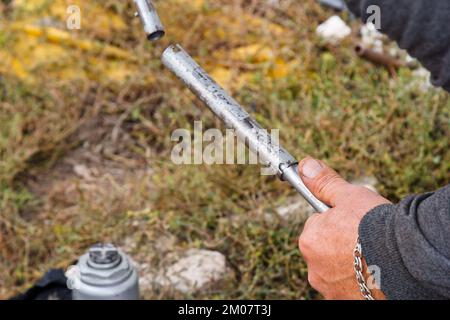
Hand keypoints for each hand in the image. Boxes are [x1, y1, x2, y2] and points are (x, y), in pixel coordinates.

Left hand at [298, 157, 389, 299]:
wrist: (406, 260)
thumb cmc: (375, 225)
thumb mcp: (349, 196)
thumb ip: (325, 184)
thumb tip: (306, 167)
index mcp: (309, 240)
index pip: (317, 227)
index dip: (336, 221)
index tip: (352, 221)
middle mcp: (314, 268)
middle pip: (326, 249)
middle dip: (340, 243)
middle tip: (364, 238)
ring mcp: (330, 288)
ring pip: (337, 269)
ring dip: (349, 263)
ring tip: (371, 255)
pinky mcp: (346, 300)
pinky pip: (349, 285)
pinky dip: (359, 279)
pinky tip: (374, 271)